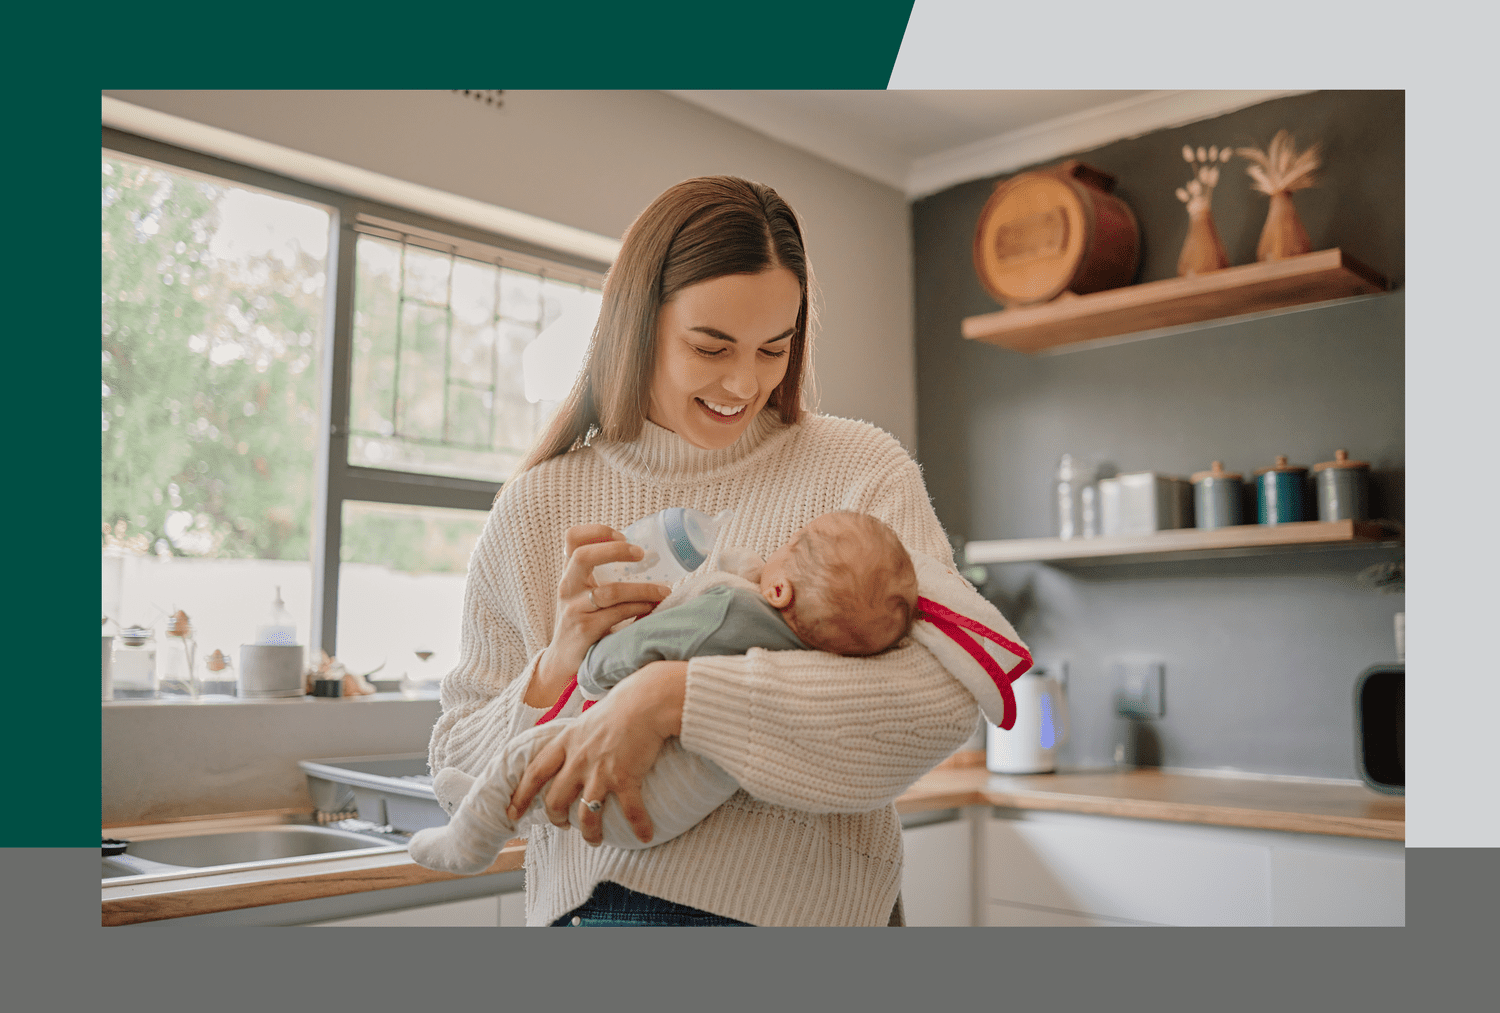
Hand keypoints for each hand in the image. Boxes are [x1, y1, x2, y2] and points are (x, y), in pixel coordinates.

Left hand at [507, 660, 687, 845]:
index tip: (512, 812)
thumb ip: (577, 737)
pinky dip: (639, 826)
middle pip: (555, 800)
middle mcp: (578, 760)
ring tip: (595, 840)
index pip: (534, 773)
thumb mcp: (587, 719)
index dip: (520, 796)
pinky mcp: (625, 778)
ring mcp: (600, 772)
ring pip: (586, 814)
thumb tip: (576, 744)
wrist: (646, 701)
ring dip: (590, 833)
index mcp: (566, 743)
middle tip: (562, 826)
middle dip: (555, 818)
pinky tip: (645, 835)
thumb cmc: (622, 705)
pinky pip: (630, 811)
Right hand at [526, 524, 670, 706]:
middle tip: (642, 554)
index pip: (572, 538)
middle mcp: (567, 587)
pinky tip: (652, 606)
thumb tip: (650, 559)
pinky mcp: (584, 630)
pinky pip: (616, 614)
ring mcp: (574, 609)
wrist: (564, 660)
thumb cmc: (584, 620)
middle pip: (583, 556)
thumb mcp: (585, 593)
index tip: (622, 536)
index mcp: (569, 573)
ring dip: (642, 589)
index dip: (597, 531)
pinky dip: (639, 608)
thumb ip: (603, 575)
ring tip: (663, 590)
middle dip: (616, 551)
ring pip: (610, 591)